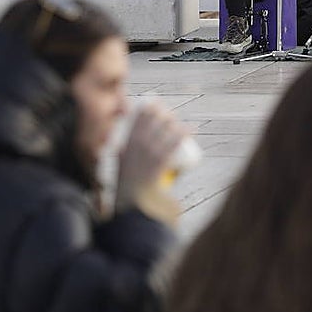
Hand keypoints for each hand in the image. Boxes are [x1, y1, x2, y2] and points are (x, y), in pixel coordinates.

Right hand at [115, 102, 187, 224]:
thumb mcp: (119, 168)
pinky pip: (172, 145)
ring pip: (164, 131)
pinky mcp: (158, 163)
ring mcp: (147, 154)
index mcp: (126, 146)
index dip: (147, 109)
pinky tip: (192, 129)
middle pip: (153, 123)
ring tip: (185, 127)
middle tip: (172, 118)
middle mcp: (135, 147)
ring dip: (175, 125)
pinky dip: (183, 135)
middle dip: (165, 116)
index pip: (136, 120)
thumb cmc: (126, 190)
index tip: (155, 104)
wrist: (132, 207)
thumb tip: (120, 149)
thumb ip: (120, 158)